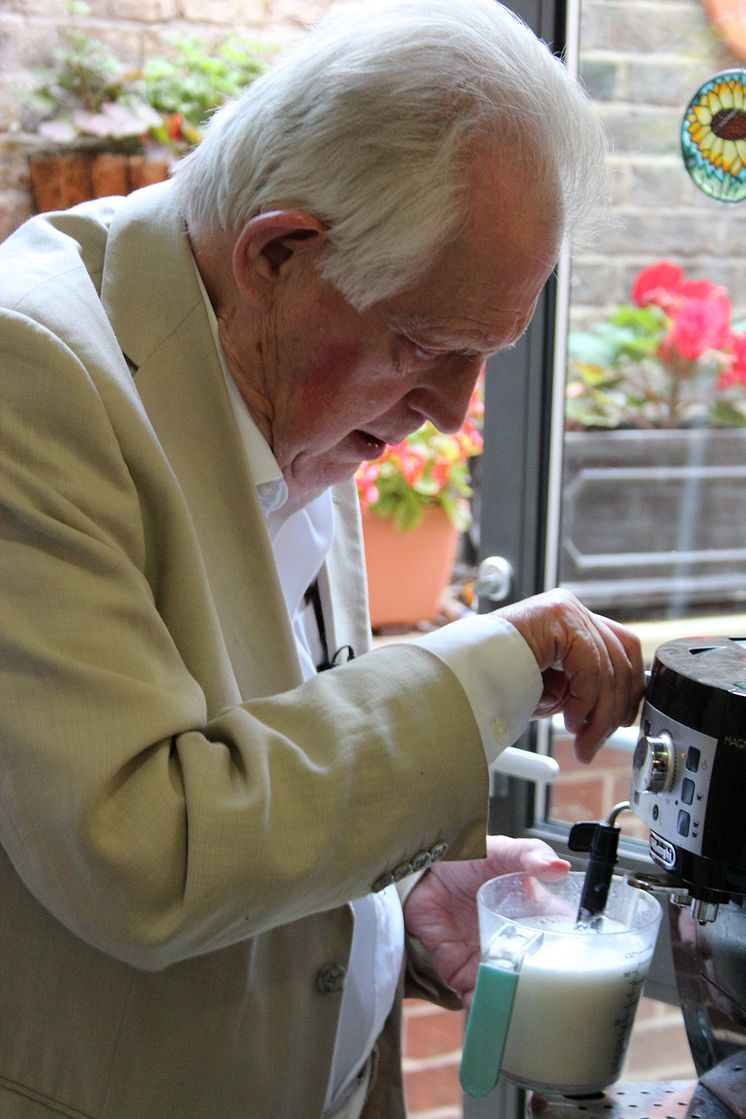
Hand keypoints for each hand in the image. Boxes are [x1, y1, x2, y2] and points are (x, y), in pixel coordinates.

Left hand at [403, 835, 568, 1007]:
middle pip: (543, 976)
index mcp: (534, 917)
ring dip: (521, 1004)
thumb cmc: (465, 861)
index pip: (565, 942)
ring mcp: (492, 962)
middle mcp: (517, 944)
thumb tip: (559, 866)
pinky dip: (487, 1010)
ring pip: (514, 993)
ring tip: (529, 1014)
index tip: (590, 970)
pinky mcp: (464, 974)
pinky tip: (494, 1015)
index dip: (577, 957)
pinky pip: (480, 1000)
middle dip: (552, 990)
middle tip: (562, 1001)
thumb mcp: (501, 851)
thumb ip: (529, 854)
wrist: (421, 876)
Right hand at [498, 588, 644, 761]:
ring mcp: (564, 609)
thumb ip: (582, 691)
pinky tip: (570, 719)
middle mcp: (569, 609)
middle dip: (614, 709)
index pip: (620, 647)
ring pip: (608, 666)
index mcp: (569, 622)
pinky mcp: (557, 616)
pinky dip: (585, 699)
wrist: (457, 678)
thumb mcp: (551, 691)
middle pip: (620, 655)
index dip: (629, 687)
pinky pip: (590, 665)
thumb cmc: (495, 686)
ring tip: (581, 740)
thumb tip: (615, 713)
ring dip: (599, 713)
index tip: (624, 722)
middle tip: (595, 743)